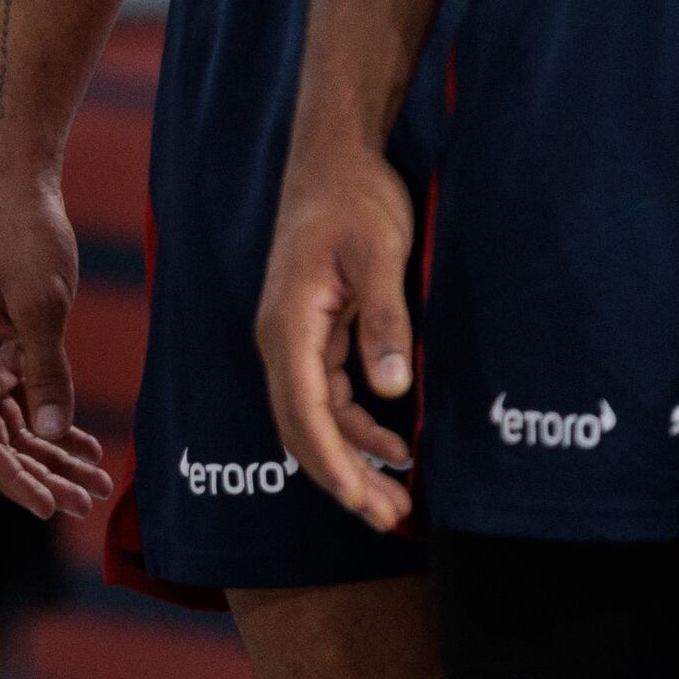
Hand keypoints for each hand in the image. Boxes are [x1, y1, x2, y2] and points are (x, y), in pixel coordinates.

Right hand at [0, 169, 111, 518]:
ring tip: (98, 479)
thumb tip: (52, 434)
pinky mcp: (1, 345)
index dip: (16, 480)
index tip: (51, 507)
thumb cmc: (24, 238)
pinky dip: (53, 420)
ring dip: (53, 452)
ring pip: (15, 423)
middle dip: (44, 473)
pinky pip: (24, 398)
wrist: (17, 185)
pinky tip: (85, 443)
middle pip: (0, 440)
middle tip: (89, 499)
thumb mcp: (42, 307)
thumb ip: (47, 373)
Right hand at [255, 129, 421, 531]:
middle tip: (390, 519)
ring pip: (316, 419)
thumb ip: (385, 320)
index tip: (363, 502)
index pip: (302, 413)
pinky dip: (357, 430)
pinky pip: (330, 397)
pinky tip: (393, 446)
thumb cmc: (354, 199)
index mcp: (287, 324)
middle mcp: (282, 339)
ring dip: (352, 461)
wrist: (336, 159)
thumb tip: (391, 389)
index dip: (332, 464)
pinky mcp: (317, 334)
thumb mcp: (379, 253)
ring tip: (396, 500)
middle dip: (343, 480)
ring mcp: (297, 339)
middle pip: (303, 429)